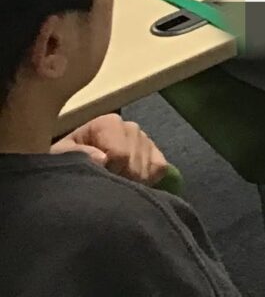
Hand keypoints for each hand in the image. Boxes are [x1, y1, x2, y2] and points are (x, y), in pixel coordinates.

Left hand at [54, 115, 169, 185]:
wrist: (74, 169)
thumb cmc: (66, 162)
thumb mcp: (61, 157)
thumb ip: (77, 155)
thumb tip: (102, 159)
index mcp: (108, 123)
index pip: (120, 154)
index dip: (108, 172)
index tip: (95, 180)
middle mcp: (130, 126)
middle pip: (134, 163)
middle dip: (120, 179)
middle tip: (104, 185)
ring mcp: (146, 139)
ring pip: (147, 168)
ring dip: (130, 182)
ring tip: (113, 184)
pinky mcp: (156, 153)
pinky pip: (159, 168)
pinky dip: (147, 180)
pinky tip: (129, 183)